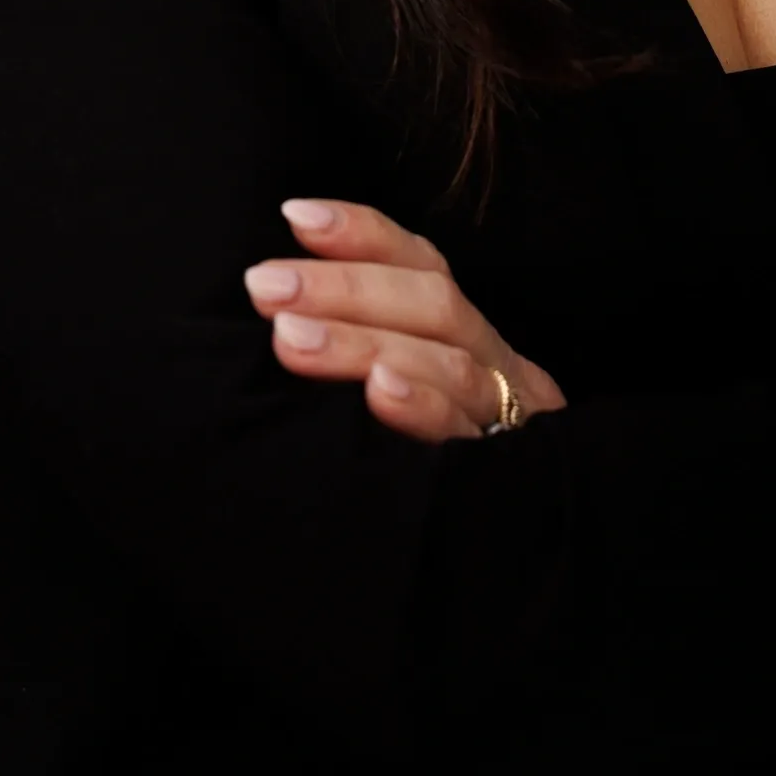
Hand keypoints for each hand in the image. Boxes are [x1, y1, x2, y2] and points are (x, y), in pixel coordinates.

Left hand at [243, 197, 567, 444]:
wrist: (511, 559)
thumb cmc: (418, 455)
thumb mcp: (394, 382)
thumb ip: (356, 345)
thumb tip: (273, 300)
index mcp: (465, 333)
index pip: (421, 263)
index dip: (363, 234)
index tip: (295, 216)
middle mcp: (493, 361)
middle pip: (433, 303)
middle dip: (344, 289)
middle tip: (264, 287)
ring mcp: (506, 415)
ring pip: (447, 360)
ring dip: (363, 343)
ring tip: (291, 338)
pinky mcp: (504, 472)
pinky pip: (466, 433)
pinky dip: (423, 406)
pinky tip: (379, 392)